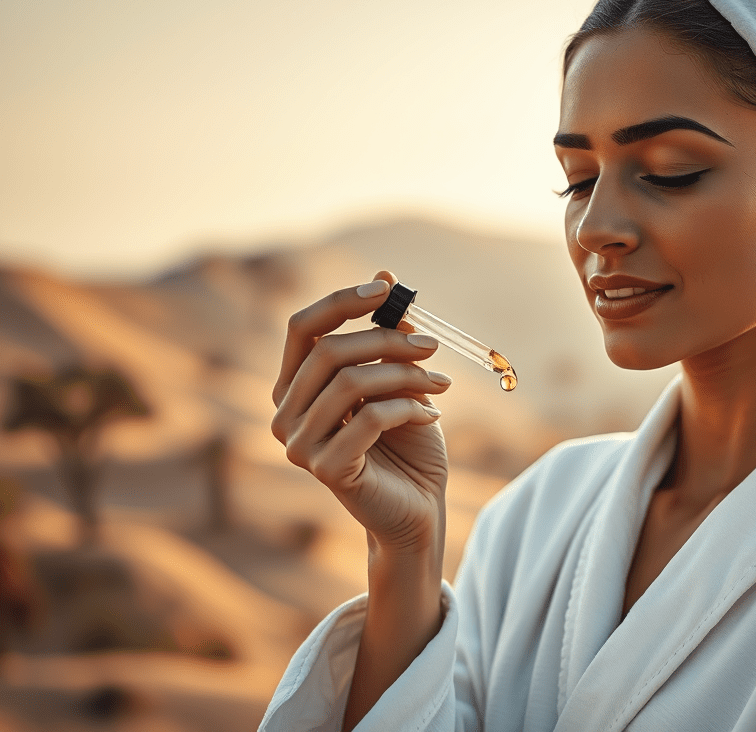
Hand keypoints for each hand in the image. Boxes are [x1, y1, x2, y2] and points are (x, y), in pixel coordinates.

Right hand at [270, 271, 451, 553]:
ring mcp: (300, 445)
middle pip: (329, 351)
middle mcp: (286, 414)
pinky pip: (370, 418)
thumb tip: (385, 276)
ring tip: (441, 385)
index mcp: (296, 387)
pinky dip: (409, 408)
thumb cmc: (407, 443)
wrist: (420, 507)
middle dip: (387, 340)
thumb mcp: (399, 381)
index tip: (386, 289)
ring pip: (352, 383)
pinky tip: (431, 416)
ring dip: (406, 375)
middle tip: (433, 345)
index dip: (341, 302)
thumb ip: (386, 337)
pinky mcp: (326, 469)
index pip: (302, 328)